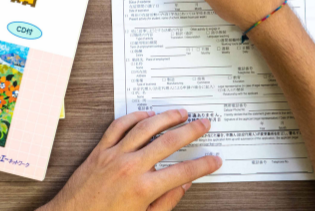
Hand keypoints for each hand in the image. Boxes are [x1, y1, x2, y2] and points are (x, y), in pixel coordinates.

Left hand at [40, 109, 221, 210]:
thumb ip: (165, 202)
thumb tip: (183, 186)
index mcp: (143, 189)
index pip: (183, 172)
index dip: (203, 165)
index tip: (214, 160)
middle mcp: (130, 168)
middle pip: (168, 142)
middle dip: (190, 131)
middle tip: (203, 124)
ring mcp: (114, 156)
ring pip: (145, 128)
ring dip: (166, 118)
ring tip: (180, 113)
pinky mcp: (100, 151)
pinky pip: (119, 126)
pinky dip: (134, 117)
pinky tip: (146, 115)